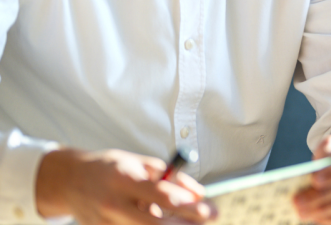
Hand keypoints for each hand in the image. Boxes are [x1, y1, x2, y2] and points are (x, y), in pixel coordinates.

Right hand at [35, 148, 212, 224]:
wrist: (69, 182)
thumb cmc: (111, 169)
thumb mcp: (141, 163)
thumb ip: (171, 177)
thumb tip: (199, 194)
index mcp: (123, 179)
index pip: (160, 195)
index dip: (187, 205)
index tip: (208, 210)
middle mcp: (112, 204)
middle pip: (154, 224)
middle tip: (207, 219)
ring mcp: (104, 223)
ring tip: (185, 220)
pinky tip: (164, 220)